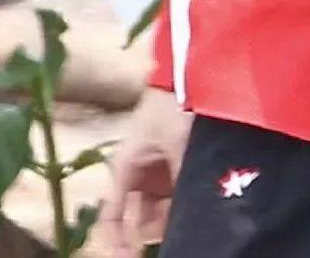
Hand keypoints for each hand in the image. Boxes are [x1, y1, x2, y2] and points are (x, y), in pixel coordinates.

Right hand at [100, 86, 192, 257]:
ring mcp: (156, 170)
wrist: (190, 69)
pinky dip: (183, 206)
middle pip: (139, 219)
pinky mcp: (174, 165)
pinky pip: (175, 196)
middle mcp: (137, 172)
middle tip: (173, 243)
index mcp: (125, 166)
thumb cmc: (175, 102)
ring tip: (188, 227)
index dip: (117, 244)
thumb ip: (180, 180)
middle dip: (152, 235)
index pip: (111, 216)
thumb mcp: (178, 144)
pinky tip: (198, 213)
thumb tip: (186, 216)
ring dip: (171, 221)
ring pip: (160, 210)